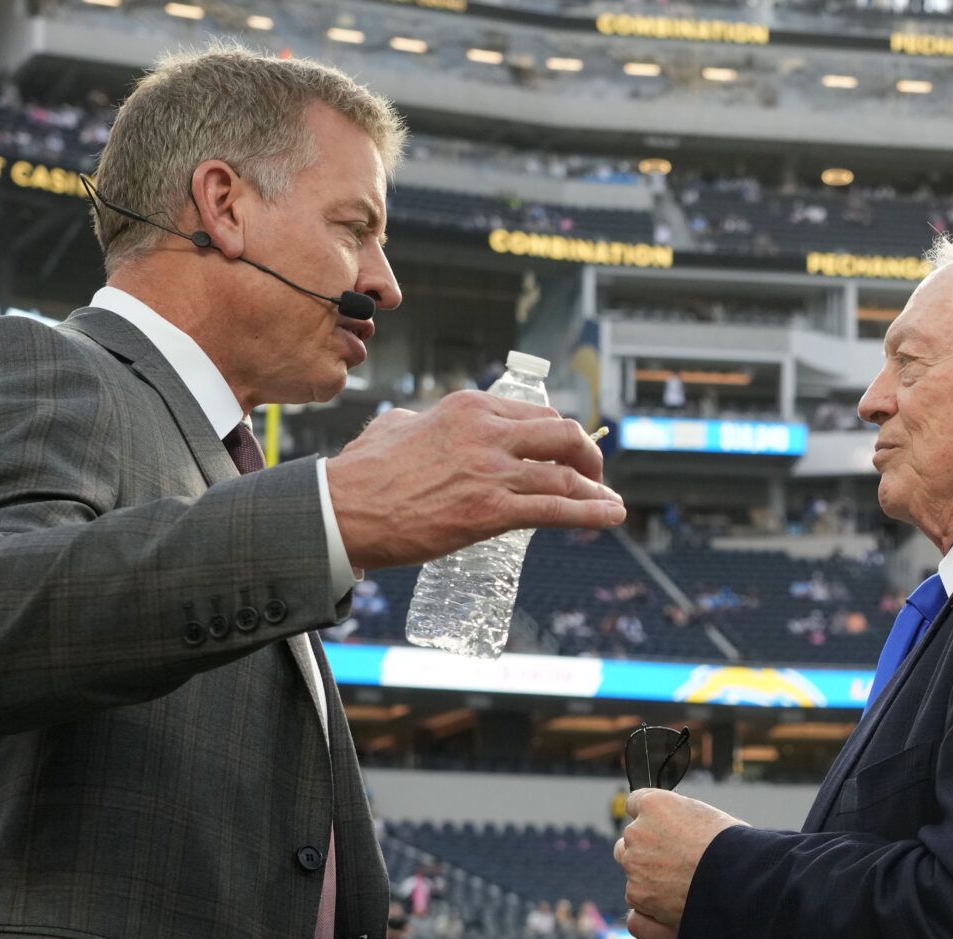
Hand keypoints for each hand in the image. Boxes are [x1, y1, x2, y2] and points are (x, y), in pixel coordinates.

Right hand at [325, 391, 624, 568]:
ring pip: (566, 475)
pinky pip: (558, 510)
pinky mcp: (492, 511)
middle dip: (588, 454)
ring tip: (610, 503)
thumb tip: (423, 427)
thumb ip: (422, 421)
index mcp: (467, 407)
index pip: (534, 413)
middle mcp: (487, 432)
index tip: (567, 450)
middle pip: (563, 435)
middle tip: (595, 473)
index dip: (558, 435)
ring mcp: (493, 472)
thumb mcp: (396, 426)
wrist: (342, 509)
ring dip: (596, 490)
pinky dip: (592, 513)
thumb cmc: (361, 473)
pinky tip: (610, 516)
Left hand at [615, 789, 744, 938]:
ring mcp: (634, 863)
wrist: (738, 880)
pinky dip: (650, 902)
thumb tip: (676, 829)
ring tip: (678, 884)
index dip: (650, 818)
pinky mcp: (637, 893)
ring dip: (647, 875)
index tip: (660, 828)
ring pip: (632, 868)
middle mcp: (637, 831)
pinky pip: (636, 896)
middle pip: (630, 838)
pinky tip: (672, 903)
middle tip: (672, 861)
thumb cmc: (733, 846)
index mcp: (655, 804)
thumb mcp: (706, 817)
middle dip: (645, 848)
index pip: (635, 804)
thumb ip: (680, 820)